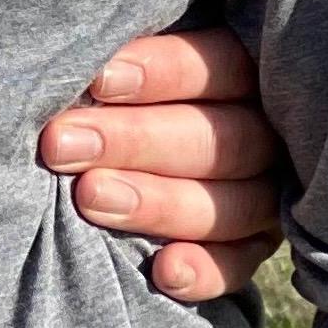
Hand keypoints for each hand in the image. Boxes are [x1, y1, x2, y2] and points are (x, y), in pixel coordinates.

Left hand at [38, 25, 286, 301]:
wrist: (138, 147)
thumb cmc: (122, 86)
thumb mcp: (133, 61)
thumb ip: (118, 63)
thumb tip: (65, 54)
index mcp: (246, 71)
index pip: (216, 66)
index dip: (160, 73)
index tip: (97, 80)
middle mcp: (265, 134)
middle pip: (216, 139)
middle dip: (134, 140)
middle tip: (61, 144)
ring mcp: (265, 195)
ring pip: (228, 204)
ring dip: (156, 203)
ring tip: (88, 197)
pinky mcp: (254, 248)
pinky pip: (238, 265)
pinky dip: (204, 272)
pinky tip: (164, 273)